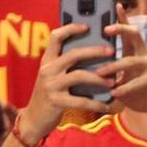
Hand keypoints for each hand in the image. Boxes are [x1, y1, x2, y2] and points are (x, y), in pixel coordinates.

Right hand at [17, 22, 112, 143]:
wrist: (33, 120)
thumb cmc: (48, 96)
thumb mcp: (52, 77)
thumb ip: (64, 66)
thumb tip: (90, 54)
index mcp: (47, 61)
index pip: (56, 37)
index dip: (71, 28)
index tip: (87, 26)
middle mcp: (47, 70)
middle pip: (74, 54)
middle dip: (95, 51)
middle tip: (111, 51)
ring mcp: (51, 85)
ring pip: (79, 75)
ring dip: (99, 78)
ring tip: (113, 81)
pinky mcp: (56, 101)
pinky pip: (81, 101)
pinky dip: (96, 103)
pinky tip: (107, 106)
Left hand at [96, 22, 146, 119]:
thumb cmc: (138, 91)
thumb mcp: (122, 79)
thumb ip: (110, 71)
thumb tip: (88, 67)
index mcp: (136, 51)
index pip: (129, 30)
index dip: (123, 18)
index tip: (116, 5)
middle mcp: (145, 53)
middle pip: (135, 34)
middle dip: (120, 29)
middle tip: (106, 29)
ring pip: (131, 61)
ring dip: (113, 67)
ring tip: (100, 73)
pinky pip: (137, 81)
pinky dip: (124, 87)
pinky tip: (114, 92)